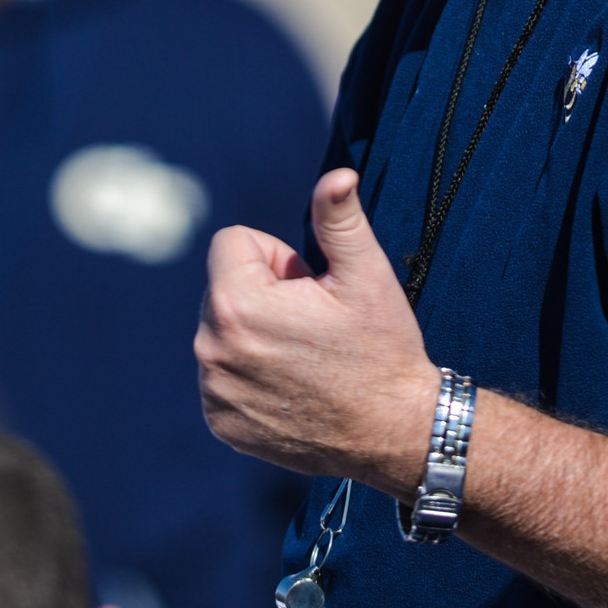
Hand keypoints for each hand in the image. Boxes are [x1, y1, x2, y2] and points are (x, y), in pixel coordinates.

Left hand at [195, 169, 434, 487]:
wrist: (395, 431)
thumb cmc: (382, 348)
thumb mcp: (366, 274)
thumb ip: (338, 218)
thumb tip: (337, 176)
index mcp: (238, 304)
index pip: (233, 243)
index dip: (278, 258)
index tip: (310, 287)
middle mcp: (212, 349)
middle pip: (224, 287)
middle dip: (263, 294)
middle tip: (313, 324)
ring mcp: (213, 392)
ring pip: (222, 331)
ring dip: (254, 334)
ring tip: (305, 356)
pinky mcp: (220, 422)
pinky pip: (222, 375)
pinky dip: (250, 374)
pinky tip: (292, 387)